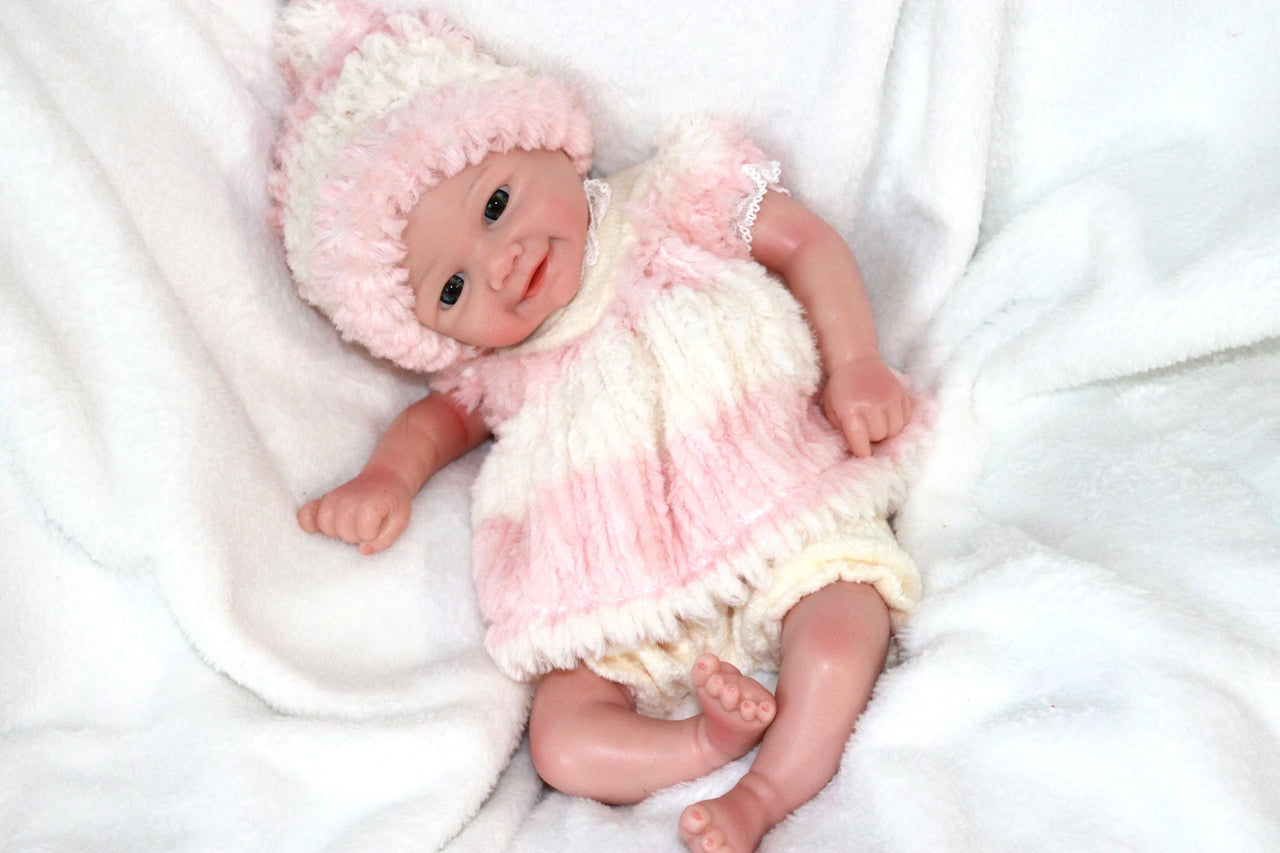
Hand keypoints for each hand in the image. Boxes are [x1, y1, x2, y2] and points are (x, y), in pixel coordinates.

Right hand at [297, 467, 412, 554]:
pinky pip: (306, 514)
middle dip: (356, 535)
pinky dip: (308, 522)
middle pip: (343, 533)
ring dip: (337, 531)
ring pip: (325, 526)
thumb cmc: (393, 502)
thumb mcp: (400, 521)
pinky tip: (315, 528)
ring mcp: (333, 498)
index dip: (374, 535)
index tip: (380, 525)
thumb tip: (364, 550)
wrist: (385, 478)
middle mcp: (347, 500)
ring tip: (350, 525)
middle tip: (366, 525)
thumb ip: (385, 539)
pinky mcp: (324, 499)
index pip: (364, 535)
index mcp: (368, 505)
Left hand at [821, 357, 912, 457]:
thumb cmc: (840, 389)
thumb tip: (858, 449)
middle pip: (880, 436)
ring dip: (887, 430)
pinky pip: (906, 418)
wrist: (856, 362)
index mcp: (851, 410)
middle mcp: (873, 405)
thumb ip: (843, 430)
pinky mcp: (902, 394)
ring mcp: (890, 398)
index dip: (862, 451)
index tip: (862, 453)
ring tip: (877, 422)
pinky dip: (898, 421)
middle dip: (873, 436)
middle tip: (866, 428)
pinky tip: (888, 415)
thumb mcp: (832, 410)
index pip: (861, 443)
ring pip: (896, 430)